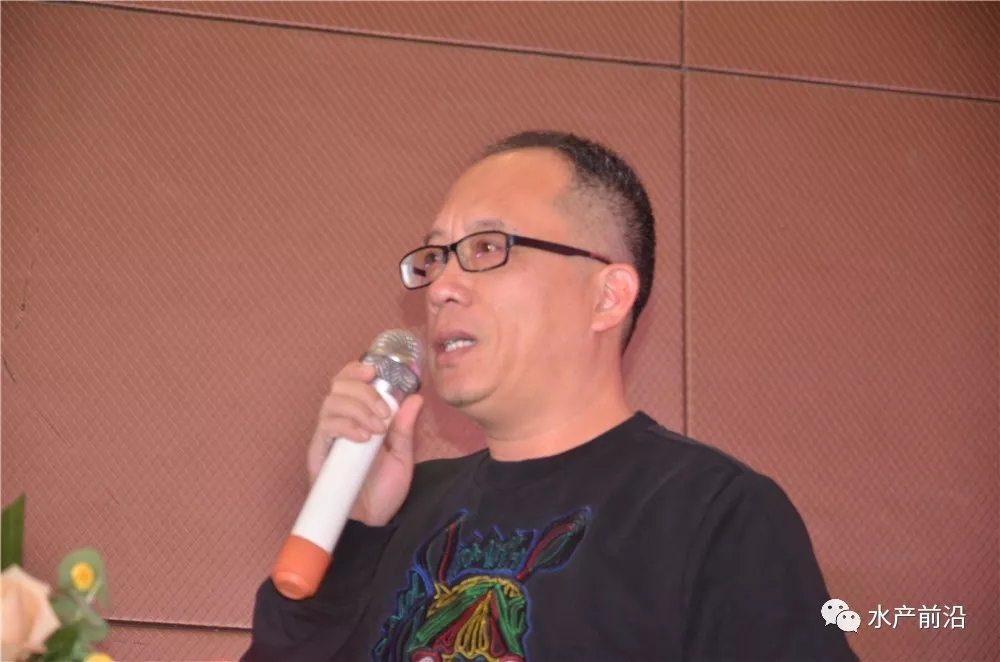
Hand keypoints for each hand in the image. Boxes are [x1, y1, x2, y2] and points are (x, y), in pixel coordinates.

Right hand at [306, 361, 424, 526]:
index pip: (349, 382)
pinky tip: (362, 438)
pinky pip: (325, 429)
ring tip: (376, 428)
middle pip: (338, 387)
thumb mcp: (402, 456)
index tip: (374, 370)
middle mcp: (341, 423)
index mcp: (359, 417)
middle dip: (363, 392)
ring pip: (331, 403)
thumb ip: (405, 428)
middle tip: (383, 412)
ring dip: (356, 408)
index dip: (356, 370)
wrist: (372, 522)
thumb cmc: (384, 489)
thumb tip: (415, 398)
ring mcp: (328, 438)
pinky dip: (345, 426)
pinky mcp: (318, 454)